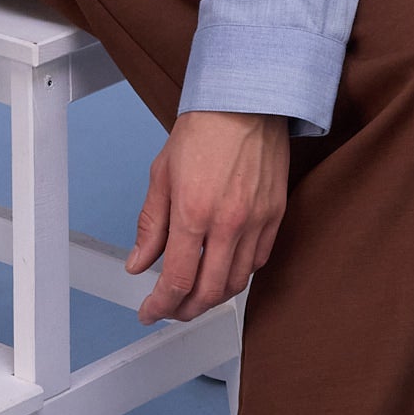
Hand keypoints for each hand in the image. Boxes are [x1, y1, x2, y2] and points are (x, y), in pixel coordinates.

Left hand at [126, 110, 290, 323]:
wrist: (246, 102)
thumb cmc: (203, 130)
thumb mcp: (162, 176)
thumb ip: (150, 225)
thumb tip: (138, 264)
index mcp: (193, 212)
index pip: (176, 279)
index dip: (161, 305)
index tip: (150, 312)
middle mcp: (228, 223)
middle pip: (209, 291)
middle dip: (186, 310)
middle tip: (171, 310)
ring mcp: (256, 221)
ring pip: (237, 282)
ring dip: (213, 297)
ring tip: (195, 296)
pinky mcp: (275, 215)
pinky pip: (258, 261)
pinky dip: (239, 275)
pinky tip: (223, 271)